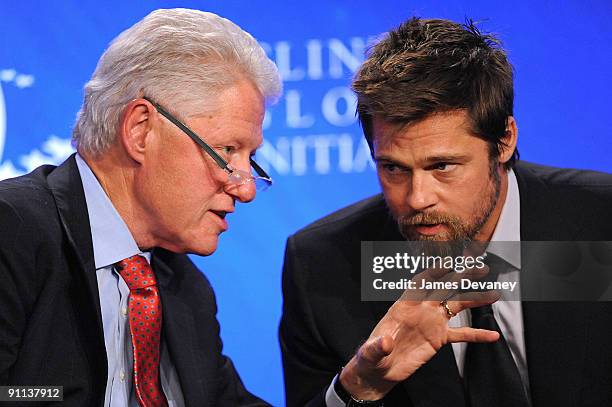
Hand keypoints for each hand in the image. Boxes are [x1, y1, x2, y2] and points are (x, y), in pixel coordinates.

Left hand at [339, 266, 499, 400]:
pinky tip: (493, 335)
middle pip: (443, 288)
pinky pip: (461, 335)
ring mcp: (432, 322)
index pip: (419, 284)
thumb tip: (385, 343)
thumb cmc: (372, 355)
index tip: (448, 264)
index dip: (432, 273)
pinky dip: (477, 335)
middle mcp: (421, 309)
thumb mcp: (371, 351)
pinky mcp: (438, 339)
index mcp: (403, 305)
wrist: (380, 371)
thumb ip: (377, 346)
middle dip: (461, 277)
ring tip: (494, 294)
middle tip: (479, 268)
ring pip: (456, 306)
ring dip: (474, 299)